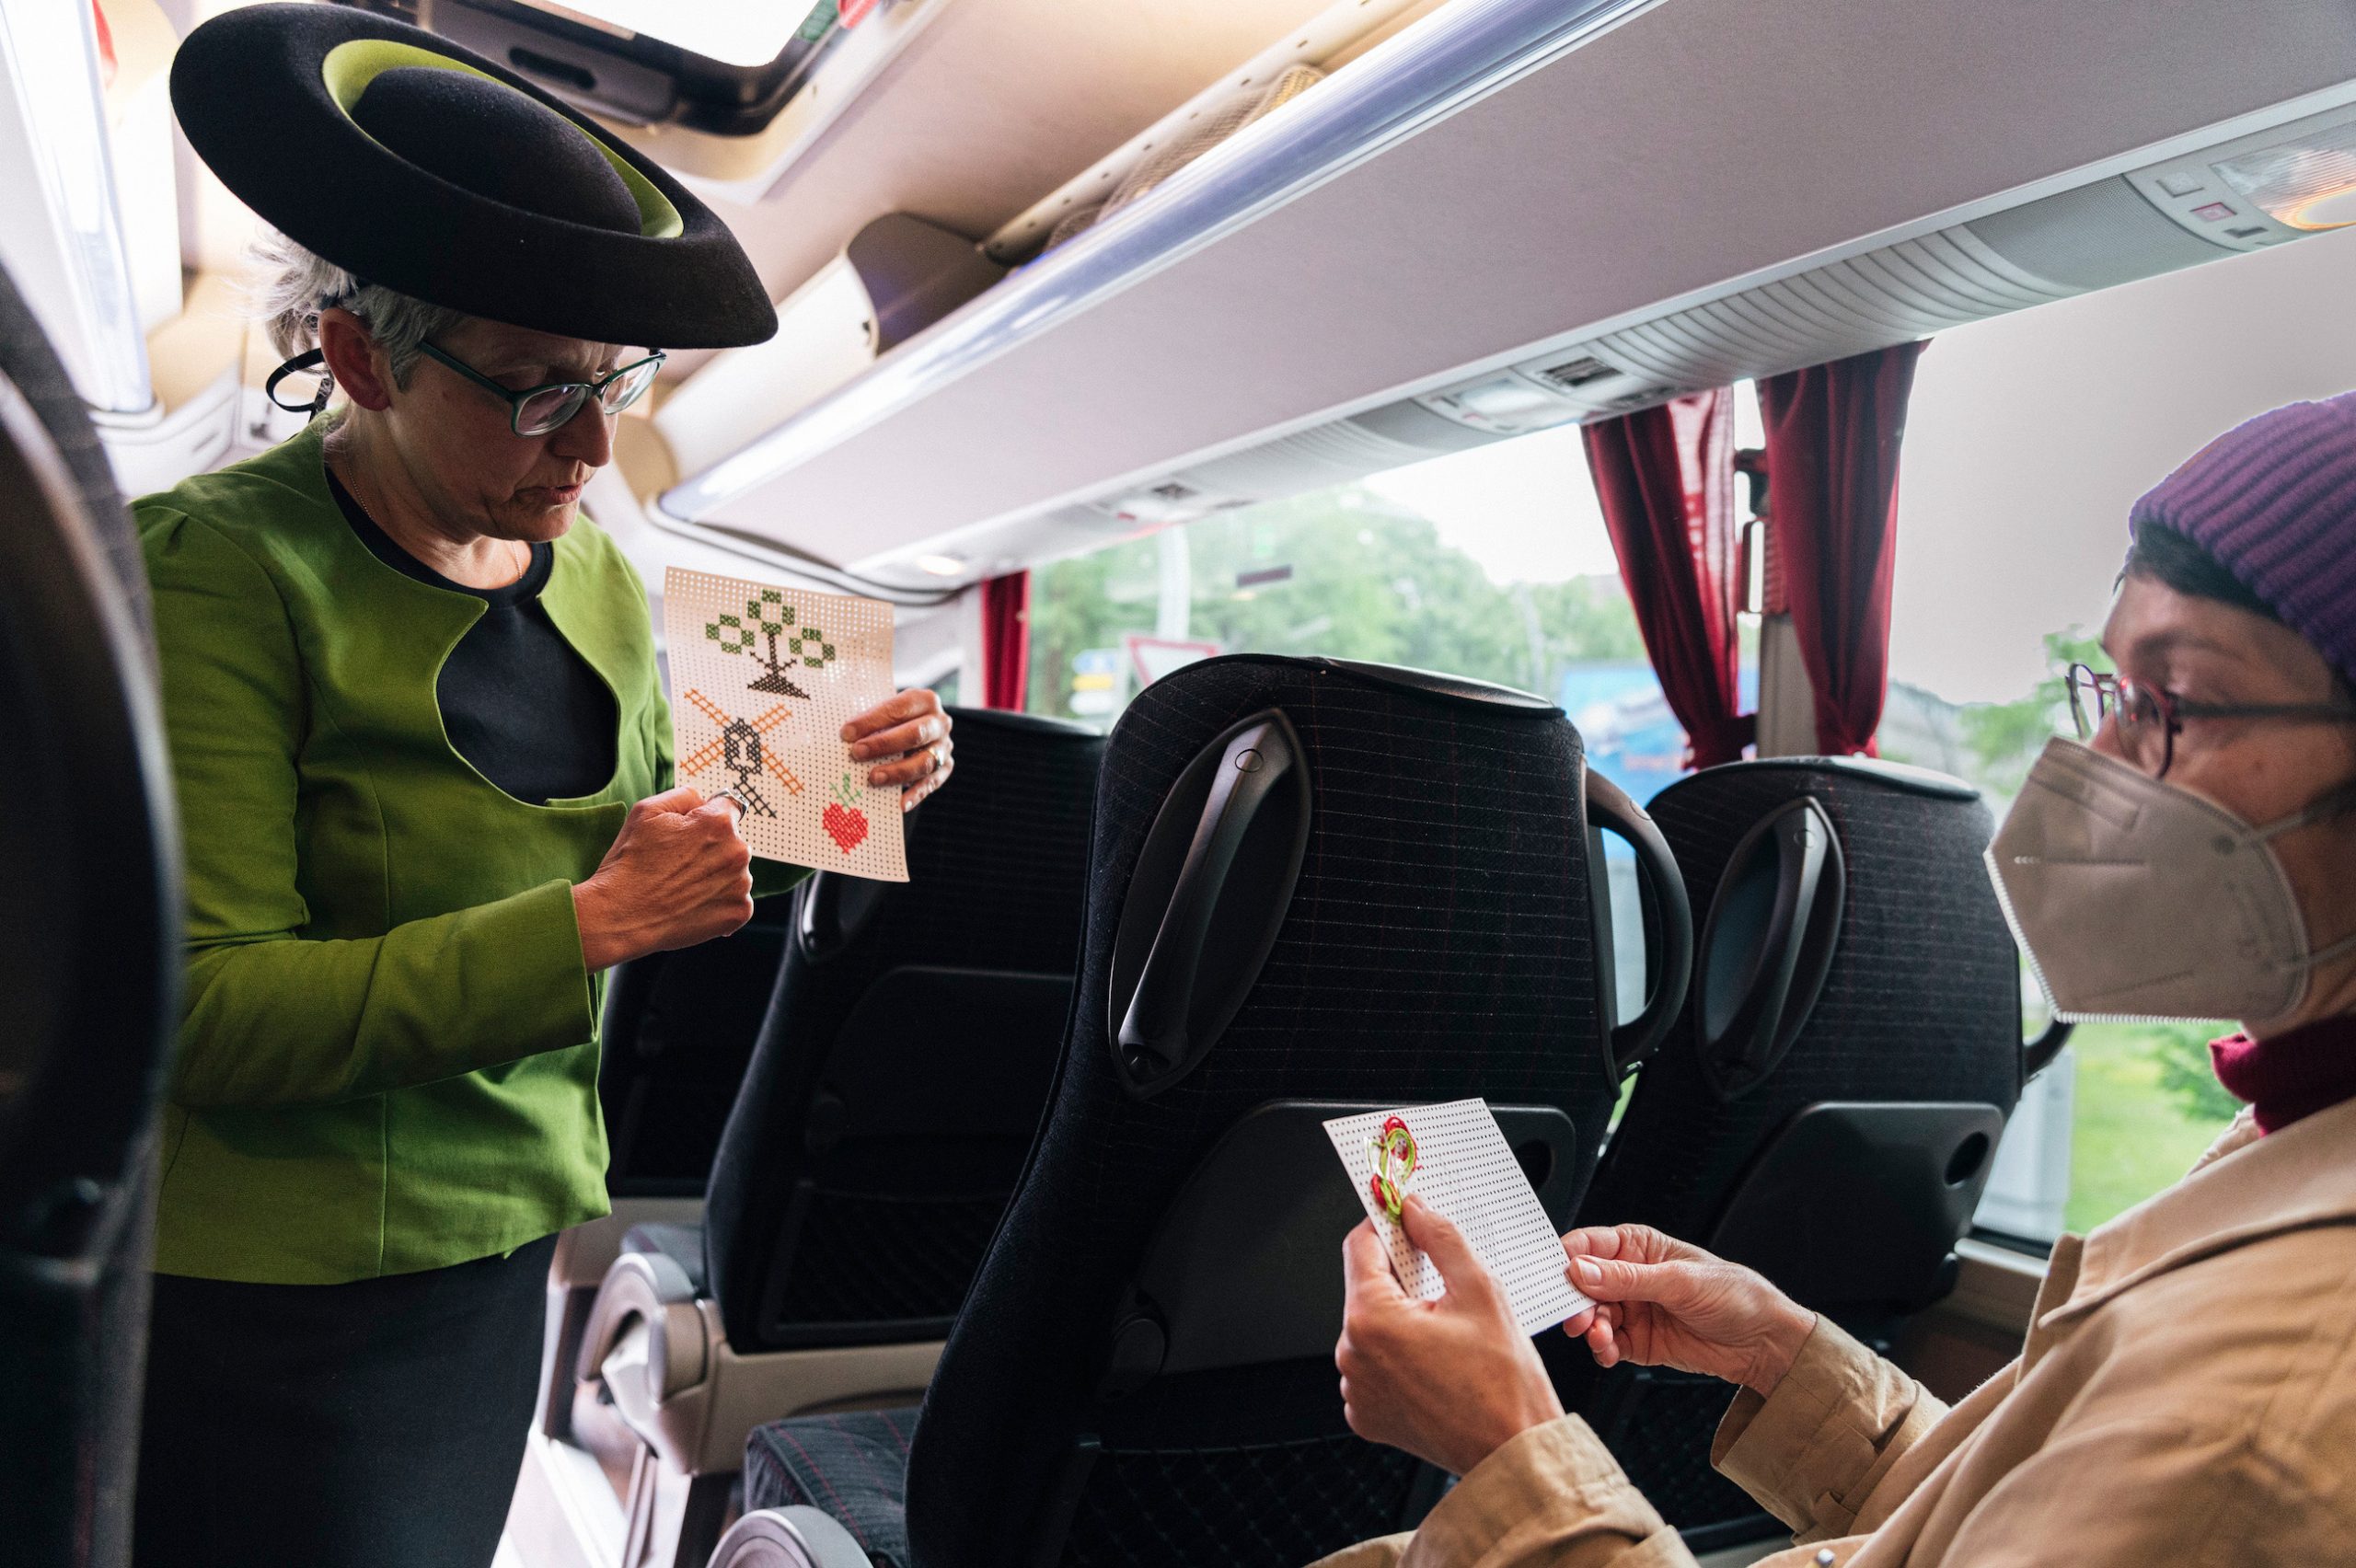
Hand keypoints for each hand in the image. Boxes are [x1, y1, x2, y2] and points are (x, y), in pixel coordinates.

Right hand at [572, 785, 754, 970]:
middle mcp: (738, 851)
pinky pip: (736, 899)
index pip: (729, 808)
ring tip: (682, 886)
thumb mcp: (647, 811)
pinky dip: (718, 901)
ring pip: (734, 871)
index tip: (692, 833)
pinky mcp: (739, 912)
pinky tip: (691, 904)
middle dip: (712, 848)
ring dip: (716, 875)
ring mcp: (741, 884)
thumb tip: (705, 801)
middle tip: (678, 864)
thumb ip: (684, 795)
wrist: (621, 916)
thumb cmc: (630, 863)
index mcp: (718, 823)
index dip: (707, 818)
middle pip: (732, 841)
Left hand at [843, 689, 953, 812]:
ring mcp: (944, 746)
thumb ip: (869, 719)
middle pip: (915, 734)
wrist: (913, 730)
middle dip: (883, 744)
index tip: (846, 733)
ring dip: (897, 771)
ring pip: (924, 761)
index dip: (871, 721)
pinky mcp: (944, 768)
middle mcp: (939, 722)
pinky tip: (899, 804)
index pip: (898, 709)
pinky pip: (931, 783)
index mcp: (924, 700)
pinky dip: (915, 794)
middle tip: (857, 753)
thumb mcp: (883, 711)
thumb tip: (844, 735)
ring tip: (872, 778)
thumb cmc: (891, 720)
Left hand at [1336, 1197, 1565, 1476]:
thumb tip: (1415, 1209)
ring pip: (1371, 1328)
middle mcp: (1352, 1356)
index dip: (1385, 1225)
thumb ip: (1441, 1239)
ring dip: (1400, 1320)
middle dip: (1401, 1279)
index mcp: (1371, 1320)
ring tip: (1448, 1335)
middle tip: (1444, 1285)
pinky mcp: (1365, 1415)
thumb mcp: (1481, 1290)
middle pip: (1366, 1289)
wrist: (1514, 1452)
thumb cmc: (1504, 1383)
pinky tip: (1436, 1364)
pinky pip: (1373, 1367)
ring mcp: (1355, 1390)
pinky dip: (1398, 1358)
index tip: (1402, 1217)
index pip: (1360, 1247)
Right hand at [1559, 1225, 1815, 1396]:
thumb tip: (1580, 1269)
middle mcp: (1629, 1277)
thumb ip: (1627, 1278)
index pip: (1589, 1246)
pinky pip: (1607, 1345)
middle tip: (1576, 1317)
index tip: (1554, 1276)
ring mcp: (1632, 1310)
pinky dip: (1602, 1349)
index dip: (1567, 1258)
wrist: (1765, 1343)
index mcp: (1638, 1247)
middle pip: (1583, 1285)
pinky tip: (1609, 1351)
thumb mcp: (1680, 1281)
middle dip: (1575, 1301)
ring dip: (1589, 1327)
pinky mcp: (1638, 1342)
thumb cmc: (1735, 1295)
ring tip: (1600, 1336)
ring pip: (1591, 1316)